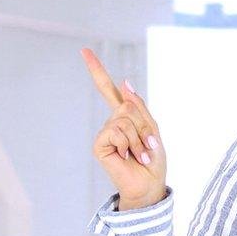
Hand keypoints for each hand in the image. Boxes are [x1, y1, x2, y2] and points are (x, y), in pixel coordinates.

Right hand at [81, 48, 167, 209]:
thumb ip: (139, 107)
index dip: (96, 70)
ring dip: (139, 138)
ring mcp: (105, 133)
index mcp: (124, 117)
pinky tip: (129, 157)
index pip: (107, 90)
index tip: (84, 51)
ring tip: (140, 154)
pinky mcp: (99, 144)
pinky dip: (129, 143)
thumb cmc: (152, 160)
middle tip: (147, 146)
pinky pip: (116, 130)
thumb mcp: (152, 129)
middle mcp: (112, 123)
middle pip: (128, 105)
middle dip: (144, 125)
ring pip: (124, 118)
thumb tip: (124, 83)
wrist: (149, 184)